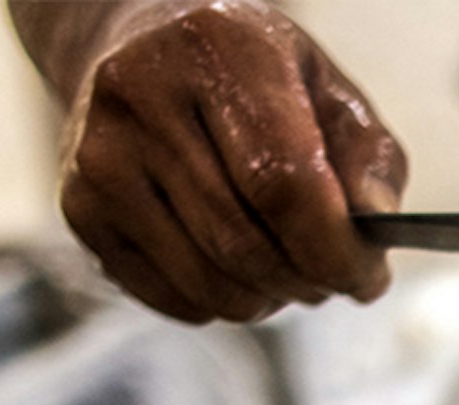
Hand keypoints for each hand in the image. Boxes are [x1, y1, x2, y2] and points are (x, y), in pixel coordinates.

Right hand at [54, 2, 405, 326]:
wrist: (129, 46)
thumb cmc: (237, 69)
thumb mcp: (314, 80)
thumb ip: (362, 150)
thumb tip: (376, 226)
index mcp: (216, 49)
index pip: (283, 181)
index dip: (332, 248)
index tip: (366, 278)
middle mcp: (145, 100)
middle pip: (245, 243)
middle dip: (304, 280)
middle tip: (330, 280)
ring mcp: (103, 161)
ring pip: (210, 284)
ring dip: (265, 299)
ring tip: (284, 273)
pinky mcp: (82, 213)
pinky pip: (173, 299)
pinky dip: (219, 303)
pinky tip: (232, 270)